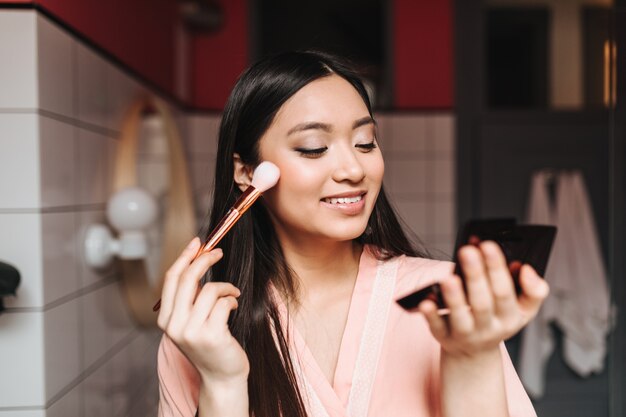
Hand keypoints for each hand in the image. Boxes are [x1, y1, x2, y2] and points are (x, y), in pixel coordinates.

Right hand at [157, 237, 249, 383]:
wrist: (222, 376)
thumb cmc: (211, 343)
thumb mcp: (192, 320)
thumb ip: (189, 297)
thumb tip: (196, 260)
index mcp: (165, 319)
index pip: (171, 279)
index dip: (184, 257)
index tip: (197, 242)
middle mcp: (174, 325)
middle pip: (187, 279)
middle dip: (204, 259)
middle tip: (218, 251)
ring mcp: (191, 331)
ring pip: (209, 289)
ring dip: (225, 287)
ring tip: (232, 294)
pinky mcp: (211, 335)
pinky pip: (223, 302)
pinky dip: (232, 299)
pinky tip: (234, 307)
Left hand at [419, 240, 548, 357]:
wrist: (475, 353)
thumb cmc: (498, 320)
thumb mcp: (524, 310)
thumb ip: (534, 289)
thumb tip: (526, 268)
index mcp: (510, 317)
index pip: (505, 292)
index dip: (497, 268)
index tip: (488, 244)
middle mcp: (489, 328)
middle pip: (482, 302)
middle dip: (475, 275)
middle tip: (468, 251)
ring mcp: (465, 335)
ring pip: (460, 317)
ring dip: (455, 297)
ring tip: (450, 277)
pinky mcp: (444, 338)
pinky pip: (437, 327)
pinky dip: (431, 315)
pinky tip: (427, 300)